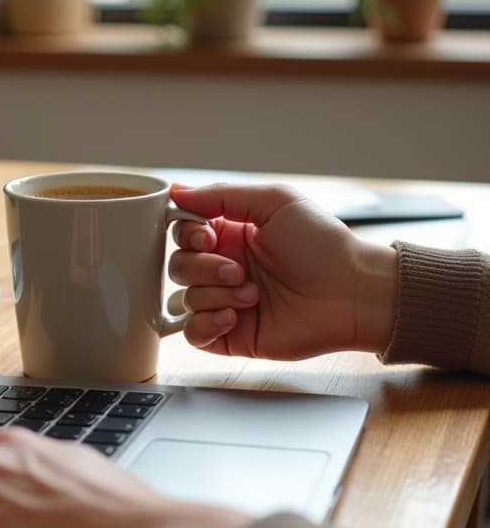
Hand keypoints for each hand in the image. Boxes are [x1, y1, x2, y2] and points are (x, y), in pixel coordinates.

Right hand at [169, 183, 397, 360]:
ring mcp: (227, 302)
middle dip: (203, 267)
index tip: (207, 236)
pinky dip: (206, 323)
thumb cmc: (323, 245)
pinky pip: (192, 333)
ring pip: (183, 299)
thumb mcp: (275, 201)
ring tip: (253, 294)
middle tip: (239, 270)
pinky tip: (234, 316)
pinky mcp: (231, 335)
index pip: (183, 232)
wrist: (351, 293)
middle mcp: (225, 267)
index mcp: (232, 234)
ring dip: (214, 294)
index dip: (187, 235)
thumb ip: (221, 194)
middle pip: (178, 266)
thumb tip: (176, 191)